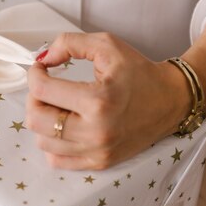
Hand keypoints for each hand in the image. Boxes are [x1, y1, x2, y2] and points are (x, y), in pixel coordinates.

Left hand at [25, 32, 190, 169]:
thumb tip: (42, 58)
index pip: (42, 91)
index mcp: (98, 100)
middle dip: (35, 98)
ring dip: (43, 120)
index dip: (34, 74)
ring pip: (42, 142)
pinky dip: (53, 142)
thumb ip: (69, 43)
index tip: (41, 68)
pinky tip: (65, 125)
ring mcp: (97, 151)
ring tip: (58, 105)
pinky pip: (56, 160)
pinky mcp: (100, 162)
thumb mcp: (107, 45)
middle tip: (47, 87)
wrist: (171, 100)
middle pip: (36, 120)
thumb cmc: (139, 71)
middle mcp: (96, 131)